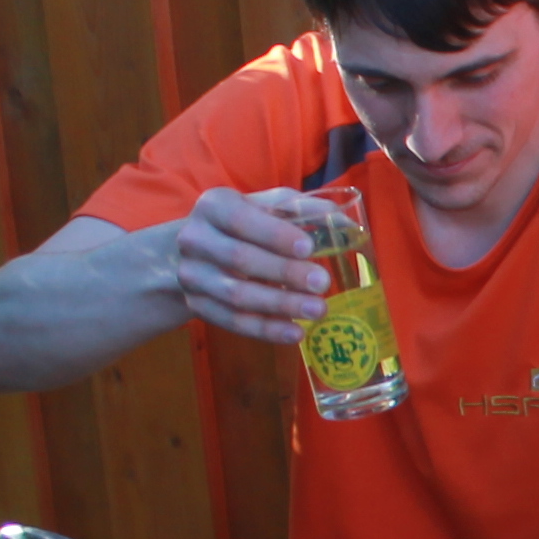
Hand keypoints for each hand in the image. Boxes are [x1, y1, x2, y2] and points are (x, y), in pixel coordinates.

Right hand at [174, 187, 336, 345]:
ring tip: (318, 310)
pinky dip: (265, 329)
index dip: (274, 235)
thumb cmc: (241, 225)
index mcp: (213, 206)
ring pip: (236, 295)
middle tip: (322, 283)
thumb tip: (347, 223)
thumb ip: (301, 209)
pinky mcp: (196, 305)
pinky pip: (232, 321)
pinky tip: (295, 332)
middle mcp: (195, 239)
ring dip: (280, 305)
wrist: (193, 252)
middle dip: (284, 273)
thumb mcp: (264, 207)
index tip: (308, 248)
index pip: (242, 219)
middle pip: (240, 259)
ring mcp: (191, 275)